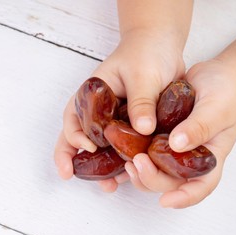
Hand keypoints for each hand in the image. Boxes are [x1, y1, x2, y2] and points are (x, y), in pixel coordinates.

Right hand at [54, 29, 185, 190]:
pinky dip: (126, 161)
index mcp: (94, 93)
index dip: (74, 135)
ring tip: (108, 187)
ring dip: (103, 166)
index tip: (88, 148)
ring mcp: (117, 119)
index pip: (74, 116)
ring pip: (104, 147)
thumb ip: (142, 101)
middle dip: (75, 158)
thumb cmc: (147, 53)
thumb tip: (143, 129)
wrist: (163, 46)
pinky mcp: (135, 126)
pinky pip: (127, 147)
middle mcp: (102, 109)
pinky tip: (131, 174)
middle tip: (72, 177)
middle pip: (81, 136)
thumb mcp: (143, 75)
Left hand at [125, 59, 235, 207]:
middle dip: (153, 178)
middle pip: (172, 182)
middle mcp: (192, 157)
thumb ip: (200, 126)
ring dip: (141, 171)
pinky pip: (149, 151)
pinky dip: (135, 153)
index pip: (202, 185)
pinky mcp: (163, 136)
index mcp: (210, 156)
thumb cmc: (228, 92)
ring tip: (127, 158)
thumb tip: (176, 145)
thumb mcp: (218, 107)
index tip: (166, 200)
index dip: (184, 197)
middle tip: (137, 162)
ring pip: (157, 171)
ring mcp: (177, 148)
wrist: (220, 75)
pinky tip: (122, 147)